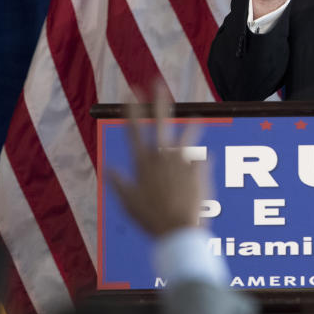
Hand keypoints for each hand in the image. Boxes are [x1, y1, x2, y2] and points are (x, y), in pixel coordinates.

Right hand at [107, 84, 209, 237]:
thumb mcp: (128, 202)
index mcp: (143, 163)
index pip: (134, 130)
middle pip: (160, 122)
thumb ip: (119, 183)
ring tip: (196, 116)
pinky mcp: (200, 167)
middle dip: (158, 101)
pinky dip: (202, 160)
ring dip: (190, 123)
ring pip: (187, 134)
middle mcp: (163, 156)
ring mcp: (183, 160)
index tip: (131, 92)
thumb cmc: (150, 220)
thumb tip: (108, 168)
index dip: (132, 110)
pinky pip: (202, 158)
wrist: (178, 230)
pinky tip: (205, 163)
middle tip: (158, 83)